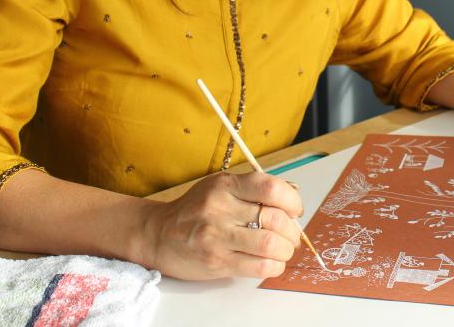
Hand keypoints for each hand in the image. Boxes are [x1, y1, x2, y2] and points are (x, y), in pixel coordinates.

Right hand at [139, 171, 303, 279]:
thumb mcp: (221, 187)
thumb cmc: (195, 210)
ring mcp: (217, 236)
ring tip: (283, 250)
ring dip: (286, 250)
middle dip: (292, 231)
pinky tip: (271, 262)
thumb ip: (252, 190)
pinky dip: (275, 266)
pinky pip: (259, 267)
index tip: (295, 209)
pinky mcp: (216, 262)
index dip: (293, 200)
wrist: (158, 234)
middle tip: (291, 235)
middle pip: (276, 219)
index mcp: (226, 185)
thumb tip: (292, 200)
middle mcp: (221, 208)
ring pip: (271, 245)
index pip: (272, 188)